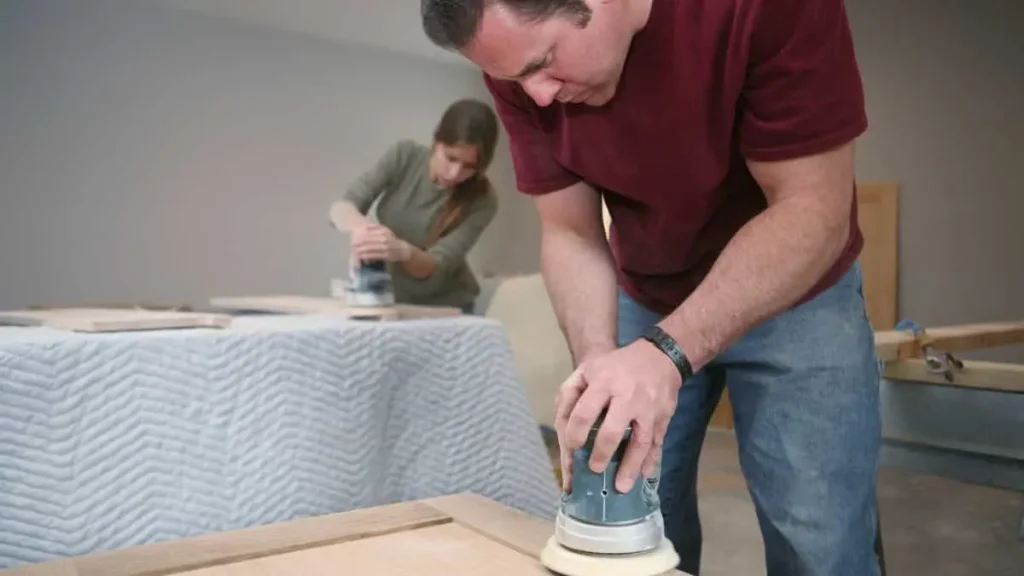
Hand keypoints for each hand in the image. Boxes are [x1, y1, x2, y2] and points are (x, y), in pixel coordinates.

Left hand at [351, 224, 411, 262]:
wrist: (402, 249)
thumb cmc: (392, 240)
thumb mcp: (385, 230)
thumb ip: (376, 227)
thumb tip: (365, 226)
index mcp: (383, 231)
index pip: (368, 233)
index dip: (360, 236)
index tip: (353, 239)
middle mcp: (384, 238)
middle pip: (367, 241)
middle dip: (359, 244)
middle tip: (352, 245)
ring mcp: (385, 247)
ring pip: (369, 248)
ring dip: (361, 250)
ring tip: (355, 251)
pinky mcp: (385, 255)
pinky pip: (373, 255)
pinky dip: (366, 256)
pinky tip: (361, 256)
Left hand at [554, 339, 681, 493]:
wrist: (659, 356)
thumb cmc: (615, 367)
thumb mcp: (588, 370)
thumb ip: (570, 394)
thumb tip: (562, 426)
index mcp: (604, 383)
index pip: (585, 413)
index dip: (575, 433)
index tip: (573, 447)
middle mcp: (627, 397)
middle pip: (612, 432)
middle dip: (601, 454)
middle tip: (593, 470)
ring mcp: (649, 409)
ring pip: (640, 442)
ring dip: (630, 467)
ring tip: (621, 487)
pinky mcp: (664, 417)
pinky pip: (657, 442)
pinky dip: (651, 460)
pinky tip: (644, 476)